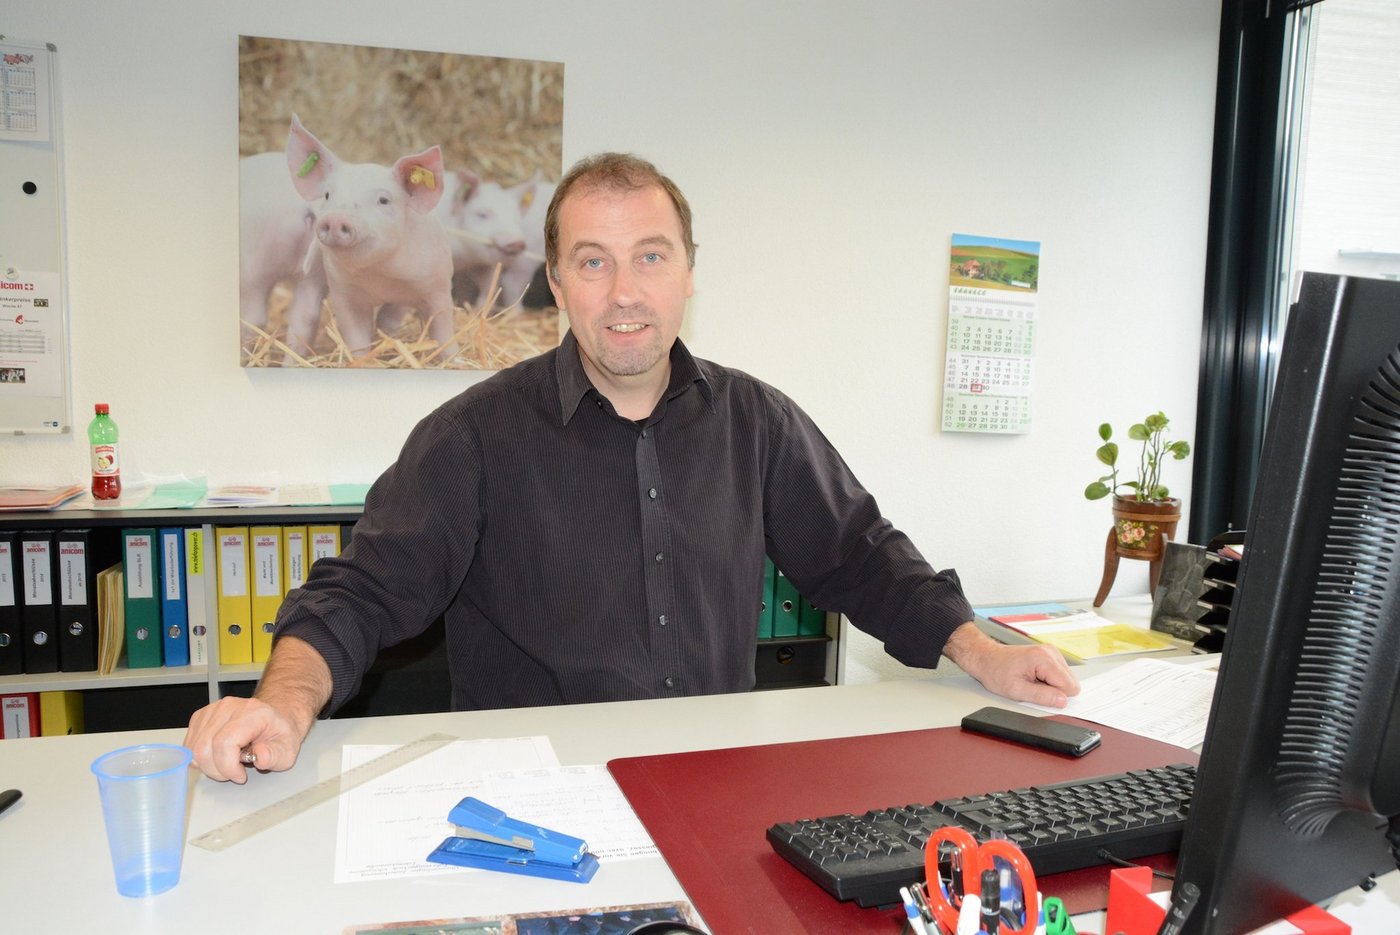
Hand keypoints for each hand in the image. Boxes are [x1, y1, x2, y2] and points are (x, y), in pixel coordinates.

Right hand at [183, 635, 330, 781]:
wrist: (273, 718)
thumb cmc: (278, 734)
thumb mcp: (288, 750)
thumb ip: (276, 755)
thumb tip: (260, 756)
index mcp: (253, 713)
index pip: (224, 743)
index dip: (228, 767)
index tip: (241, 776)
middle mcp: (229, 707)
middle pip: (204, 748)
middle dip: (217, 770)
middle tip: (234, 773)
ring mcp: (212, 710)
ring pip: (193, 749)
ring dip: (208, 766)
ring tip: (228, 764)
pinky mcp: (201, 717)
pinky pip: (189, 745)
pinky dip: (200, 759)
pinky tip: (218, 756)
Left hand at [942, 621, 1079, 706]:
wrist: (987, 658)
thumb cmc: (997, 672)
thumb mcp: (1016, 690)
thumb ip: (1041, 697)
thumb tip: (1062, 701)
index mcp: (1043, 659)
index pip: (1069, 686)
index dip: (1055, 696)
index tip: (1038, 694)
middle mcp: (1050, 652)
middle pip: (1070, 682)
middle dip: (1054, 690)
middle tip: (1033, 687)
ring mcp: (1051, 652)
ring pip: (1066, 679)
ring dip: (1051, 685)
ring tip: (1032, 681)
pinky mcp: (1050, 654)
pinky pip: (1060, 674)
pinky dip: (1049, 679)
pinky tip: (1034, 677)